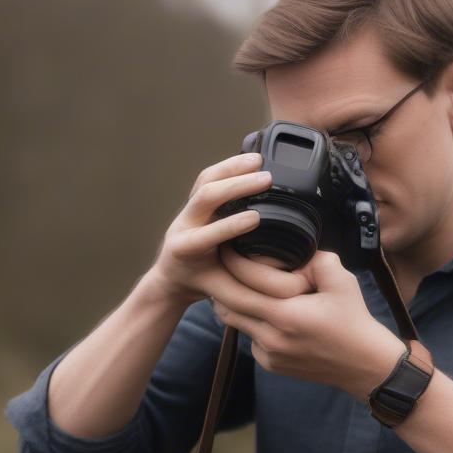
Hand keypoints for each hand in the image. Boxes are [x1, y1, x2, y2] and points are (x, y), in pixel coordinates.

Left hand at [146, 151, 272, 305]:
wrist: (175, 277)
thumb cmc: (203, 285)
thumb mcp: (224, 292)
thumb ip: (246, 285)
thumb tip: (276, 277)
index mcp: (186, 250)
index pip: (208, 233)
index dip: (231, 224)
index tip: (257, 217)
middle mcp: (183, 225)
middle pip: (206, 196)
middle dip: (237, 185)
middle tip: (266, 179)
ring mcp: (187, 210)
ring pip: (205, 180)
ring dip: (233, 167)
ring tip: (259, 160)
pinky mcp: (195, 201)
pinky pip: (208, 177)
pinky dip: (229, 166)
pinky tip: (249, 161)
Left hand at [210, 247, 407, 400]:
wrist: (364, 365)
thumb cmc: (354, 321)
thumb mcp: (342, 281)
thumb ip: (317, 259)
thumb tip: (295, 252)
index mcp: (286, 313)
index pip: (240, 284)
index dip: (229, 263)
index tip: (226, 248)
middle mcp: (271, 337)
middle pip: (226, 305)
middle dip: (219, 283)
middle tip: (220, 265)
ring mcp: (269, 354)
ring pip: (235, 323)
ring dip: (234, 304)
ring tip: (239, 285)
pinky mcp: (271, 365)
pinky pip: (250, 339)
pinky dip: (252, 325)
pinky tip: (267, 315)